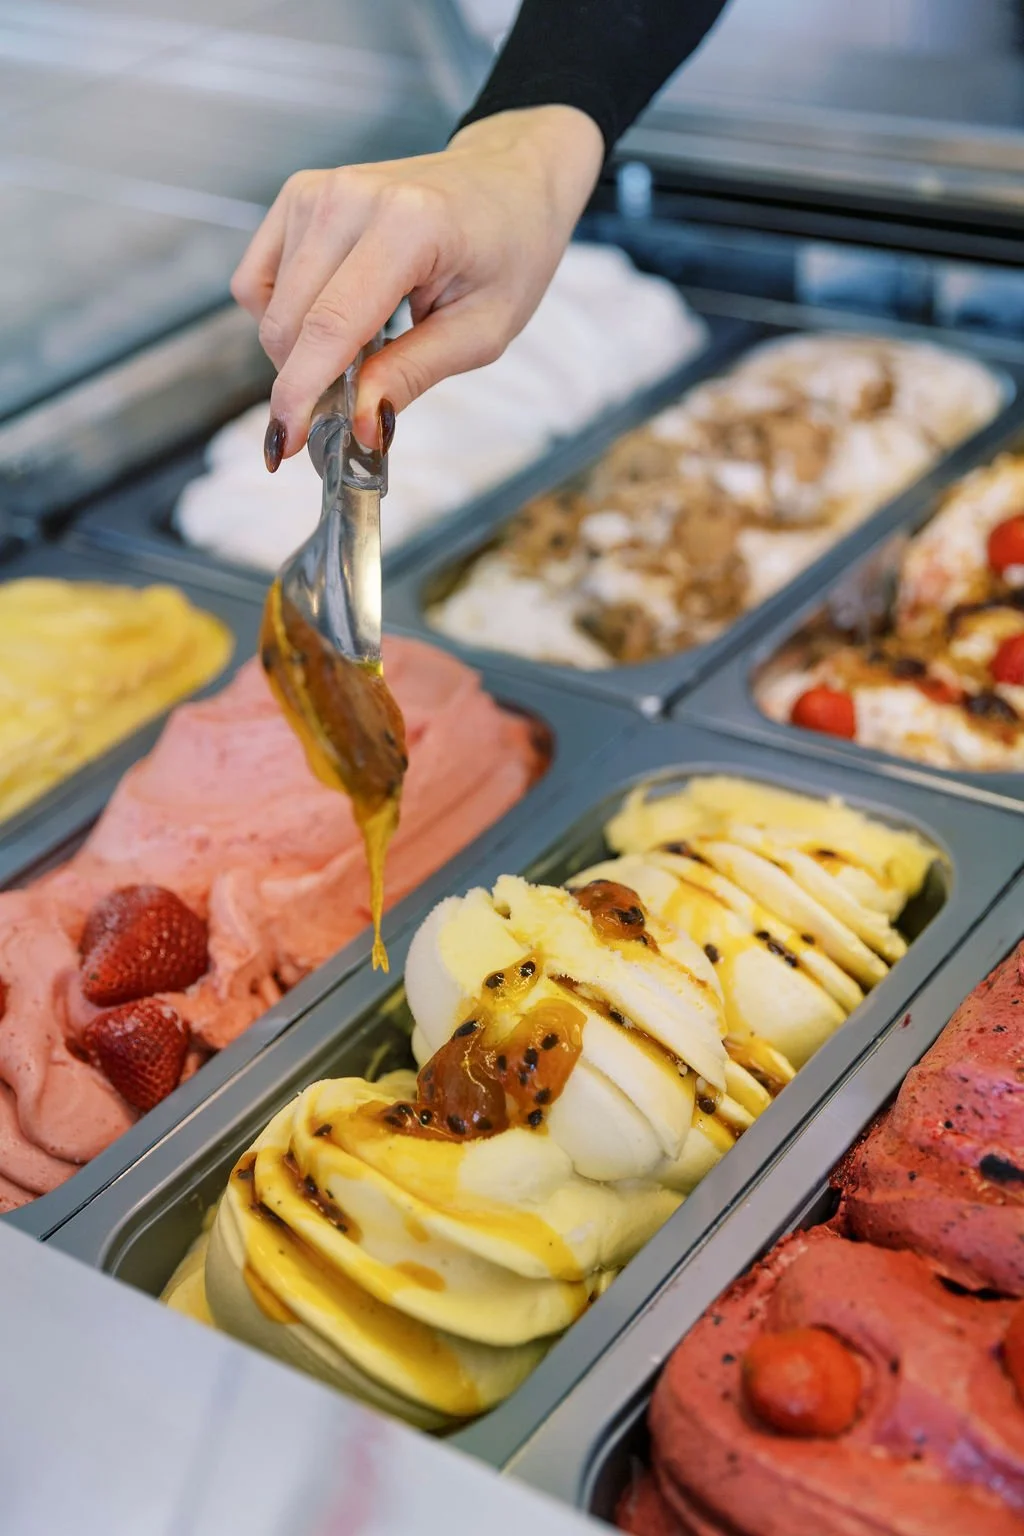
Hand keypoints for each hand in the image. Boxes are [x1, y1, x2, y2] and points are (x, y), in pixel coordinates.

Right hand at [230, 106, 603, 465]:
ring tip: (361, 348)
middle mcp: (349, 198)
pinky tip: (329, 318)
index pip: (330, 326)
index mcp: (407, 227)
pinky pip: (257, 280)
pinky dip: (282, 315)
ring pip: (269, 308)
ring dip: (300, 349)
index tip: (284, 445)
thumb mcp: (482, 332)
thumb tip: (361, 427)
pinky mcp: (298, 195)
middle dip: (307, 381)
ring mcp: (317, 190)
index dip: (300, 394)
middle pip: (289, 323)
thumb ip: (413, 375)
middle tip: (353, 404)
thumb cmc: (508, 252)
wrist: (508, 181)